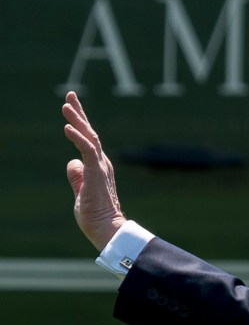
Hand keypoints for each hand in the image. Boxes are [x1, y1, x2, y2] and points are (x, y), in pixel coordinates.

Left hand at [62, 92, 125, 250]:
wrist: (107, 229)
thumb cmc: (95, 216)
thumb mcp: (81, 192)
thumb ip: (77, 176)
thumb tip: (72, 162)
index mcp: (98, 167)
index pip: (88, 140)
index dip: (79, 123)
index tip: (71, 107)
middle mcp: (102, 163)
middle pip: (90, 132)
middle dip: (79, 113)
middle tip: (70, 94)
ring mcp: (101, 167)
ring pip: (89, 137)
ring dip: (78, 120)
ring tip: (65, 105)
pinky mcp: (97, 173)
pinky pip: (87, 150)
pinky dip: (78, 137)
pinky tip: (67, 127)